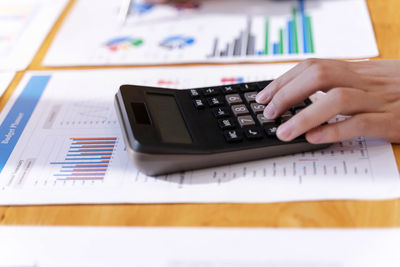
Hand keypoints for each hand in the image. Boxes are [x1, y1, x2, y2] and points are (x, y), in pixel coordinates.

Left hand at [255, 59, 399, 143]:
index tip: (264, 97)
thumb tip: (302, 95)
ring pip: (337, 99)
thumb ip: (340, 83)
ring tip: (284, 132)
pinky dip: (334, 131)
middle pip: (320, 75)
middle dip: (288, 93)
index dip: (284, 80)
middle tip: (269, 113)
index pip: (313, 66)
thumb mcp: (370, 79)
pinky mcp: (393, 121)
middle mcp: (365, 81)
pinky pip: (360, 124)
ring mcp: (379, 100)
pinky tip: (315, 138)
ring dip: (305, 115)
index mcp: (357, 70)